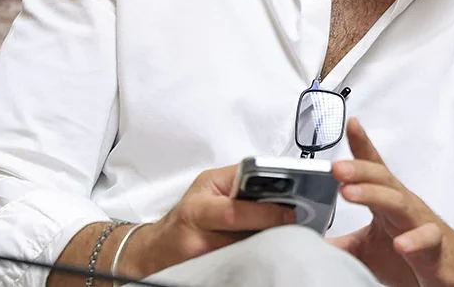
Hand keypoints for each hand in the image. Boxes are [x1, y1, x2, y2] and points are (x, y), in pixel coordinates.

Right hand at [122, 165, 296, 277]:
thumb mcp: (206, 186)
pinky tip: (268, 251)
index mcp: (198, 209)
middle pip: (245, 238)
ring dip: (268, 245)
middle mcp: (198, 238)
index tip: (292, 211)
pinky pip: (239, 265)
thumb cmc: (185, 215)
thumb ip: (238, 179)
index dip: (267, 213)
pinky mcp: (207, 275)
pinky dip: (256, 257)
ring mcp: (203, 262)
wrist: (156, 250)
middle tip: (297, 226)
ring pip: (245, 254)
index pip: (236, 212)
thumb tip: (275, 178)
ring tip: (286, 237)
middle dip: (273, 230)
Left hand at [329, 118, 453, 286]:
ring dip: (374, 195)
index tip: (350, 123)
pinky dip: (414, 239)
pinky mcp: (435, 247)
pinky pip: (427, 239)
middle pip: (382, 180)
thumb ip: (340, 243)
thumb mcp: (368, 249)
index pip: (374, 168)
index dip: (362, 146)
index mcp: (387, 202)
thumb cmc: (414, 255)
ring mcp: (420, 223)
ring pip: (399, 202)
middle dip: (359, 170)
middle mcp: (404, 206)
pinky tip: (400, 243)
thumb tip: (306, 241)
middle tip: (335, 167)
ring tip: (350, 192)